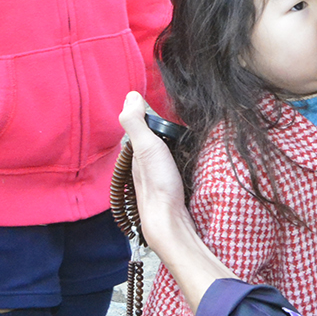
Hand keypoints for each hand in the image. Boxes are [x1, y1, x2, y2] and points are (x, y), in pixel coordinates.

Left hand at [118, 92, 234, 310]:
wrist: (170, 221)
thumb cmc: (157, 184)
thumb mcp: (146, 147)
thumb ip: (136, 122)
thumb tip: (130, 94)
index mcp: (136, 153)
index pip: (139, 125)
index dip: (147, 112)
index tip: (160, 98)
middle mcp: (143, 163)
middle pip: (150, 138)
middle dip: (158, 125)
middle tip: (174, 111)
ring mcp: (157, 175)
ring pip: (161, 151)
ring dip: (169, 140)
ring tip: (182, 127)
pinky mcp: (172, 184)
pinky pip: (172, 162)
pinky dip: (177, 154)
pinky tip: (186, 153)